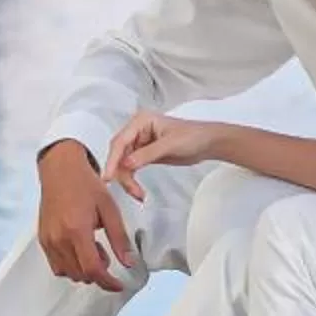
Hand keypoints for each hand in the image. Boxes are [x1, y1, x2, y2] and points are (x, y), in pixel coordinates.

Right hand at [35, 140, 133, 291]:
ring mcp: (48, 240)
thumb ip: (119, 238)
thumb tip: (129, 262)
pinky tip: (79, 248)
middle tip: (107, 255)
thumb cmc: (86, 185)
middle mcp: (59, 239)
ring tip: (93, 248)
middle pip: (80, 275)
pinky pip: (56, 265)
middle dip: (98, 273)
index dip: (107, 282)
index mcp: (77, 230)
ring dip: (84, 270)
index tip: (118, 285)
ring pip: (67, 273)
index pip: (92, 269)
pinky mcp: (42, 239)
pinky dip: (70, 265)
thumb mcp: (110, 209)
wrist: (60, 170)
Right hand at [102, 111, 223, 202]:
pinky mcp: (143, 155)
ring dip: (127, 180)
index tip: (109, 177)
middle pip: (119, 154)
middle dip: (121, 173)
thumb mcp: (170, 145)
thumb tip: (127, 164)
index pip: (120, 141)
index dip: (113, 160)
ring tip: (138, 194)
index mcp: (141, 121)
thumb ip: (147, 154)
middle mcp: (137, 130)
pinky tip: (137, 191)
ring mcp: (139, 143)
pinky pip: (130, 169)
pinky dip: (132, 180)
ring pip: (123, 164)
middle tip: (130, 190)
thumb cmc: (193, 136)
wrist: (207, 143)